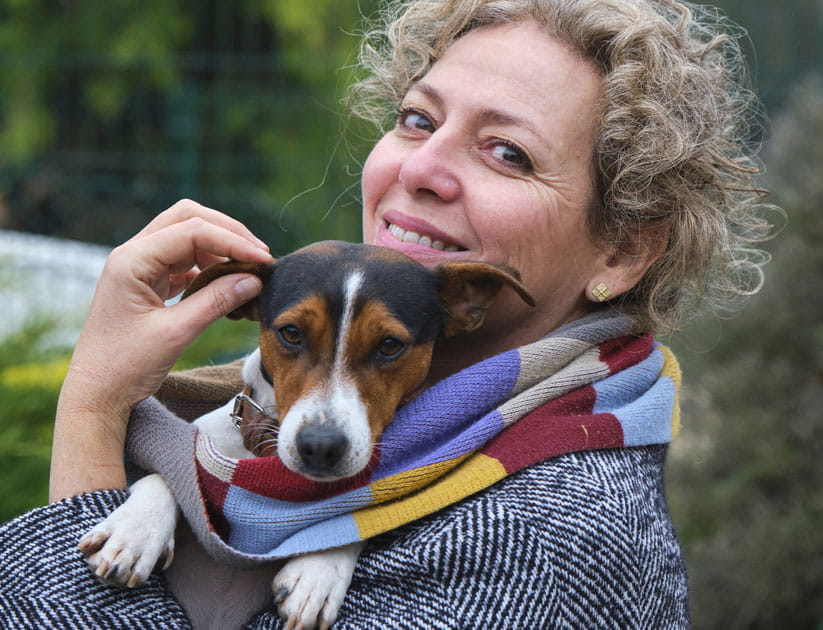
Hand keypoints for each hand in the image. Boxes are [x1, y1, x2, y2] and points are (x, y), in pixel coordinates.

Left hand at [50, 200, 272, 499]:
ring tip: (249, 269)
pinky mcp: (147, 282)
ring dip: (219, 247)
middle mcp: (133, 254)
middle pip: (188, 218)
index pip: (192, 231)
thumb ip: (216, 301)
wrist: (96, 393)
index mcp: (132, 260)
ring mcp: (139, 266)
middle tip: (259, 256)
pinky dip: (209, 265)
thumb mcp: (176, 333)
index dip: (233, 242)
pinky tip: (228, 281)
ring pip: (186, 236)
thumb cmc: (126, 366)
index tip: (264, 260)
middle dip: (227, 232)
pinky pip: (183, 260)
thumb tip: (254, 280)